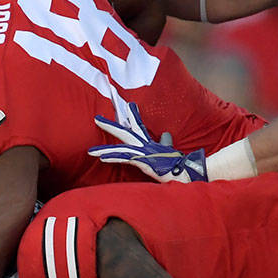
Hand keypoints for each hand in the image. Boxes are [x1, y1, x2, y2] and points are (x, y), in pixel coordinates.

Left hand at [89, 102, 206, 182]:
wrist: (186, 173)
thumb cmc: (176, 164)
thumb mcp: (169, 151)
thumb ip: (164, 143)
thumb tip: (165, 134)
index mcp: (149, 143)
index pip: (138, 126)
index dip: (132, 115)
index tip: (127, 105)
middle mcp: (145, 146)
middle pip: (125, 132)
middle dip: (110, 126)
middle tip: (96, 118)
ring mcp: (144, 153)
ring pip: (121, 148)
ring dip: (104, 150)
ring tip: (90, 151)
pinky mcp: (143, 162)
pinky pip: (125, 159)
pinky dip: (114, 158)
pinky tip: (102, 158)